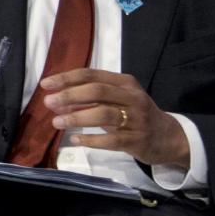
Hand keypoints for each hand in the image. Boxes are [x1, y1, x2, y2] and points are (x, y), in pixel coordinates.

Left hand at [42, 68, 189, 167]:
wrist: (169, 137)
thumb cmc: (135, 114)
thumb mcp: (116, 100)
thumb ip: (89, 99)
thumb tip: (57, 100)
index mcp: (125, 82)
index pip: (92, 74)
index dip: (67, 78)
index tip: (46, 84)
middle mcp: (132, 97)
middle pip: (97, 91)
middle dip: (70, 96)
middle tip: (49, 102)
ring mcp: (137, 119)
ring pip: (104, 114)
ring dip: (77, 118)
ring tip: (57, 122)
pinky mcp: (138, 141)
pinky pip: (112, 140)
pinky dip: (91, 140)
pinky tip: (76, 140)